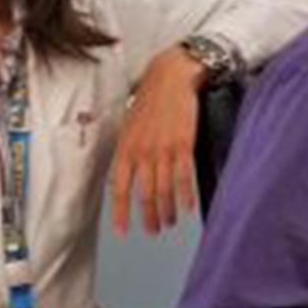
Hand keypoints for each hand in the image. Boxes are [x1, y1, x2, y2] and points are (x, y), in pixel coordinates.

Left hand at [108, 46, 205, 236]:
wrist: (170, 77)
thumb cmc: (150, 100)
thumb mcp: (129, 126)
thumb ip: (127, 150)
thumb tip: (125, 174)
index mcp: (125, 148)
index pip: (119, 188)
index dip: (120, 212)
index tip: (121, 230)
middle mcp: (141, 152)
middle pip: (143, 194)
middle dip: (148, 217)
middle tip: (153, 230)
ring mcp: (162, 149)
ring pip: (163, 190)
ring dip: (167, 210)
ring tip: (171, 221)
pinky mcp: (182, 144)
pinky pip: (184, 176)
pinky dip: (186, 195)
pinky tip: (188, 207)